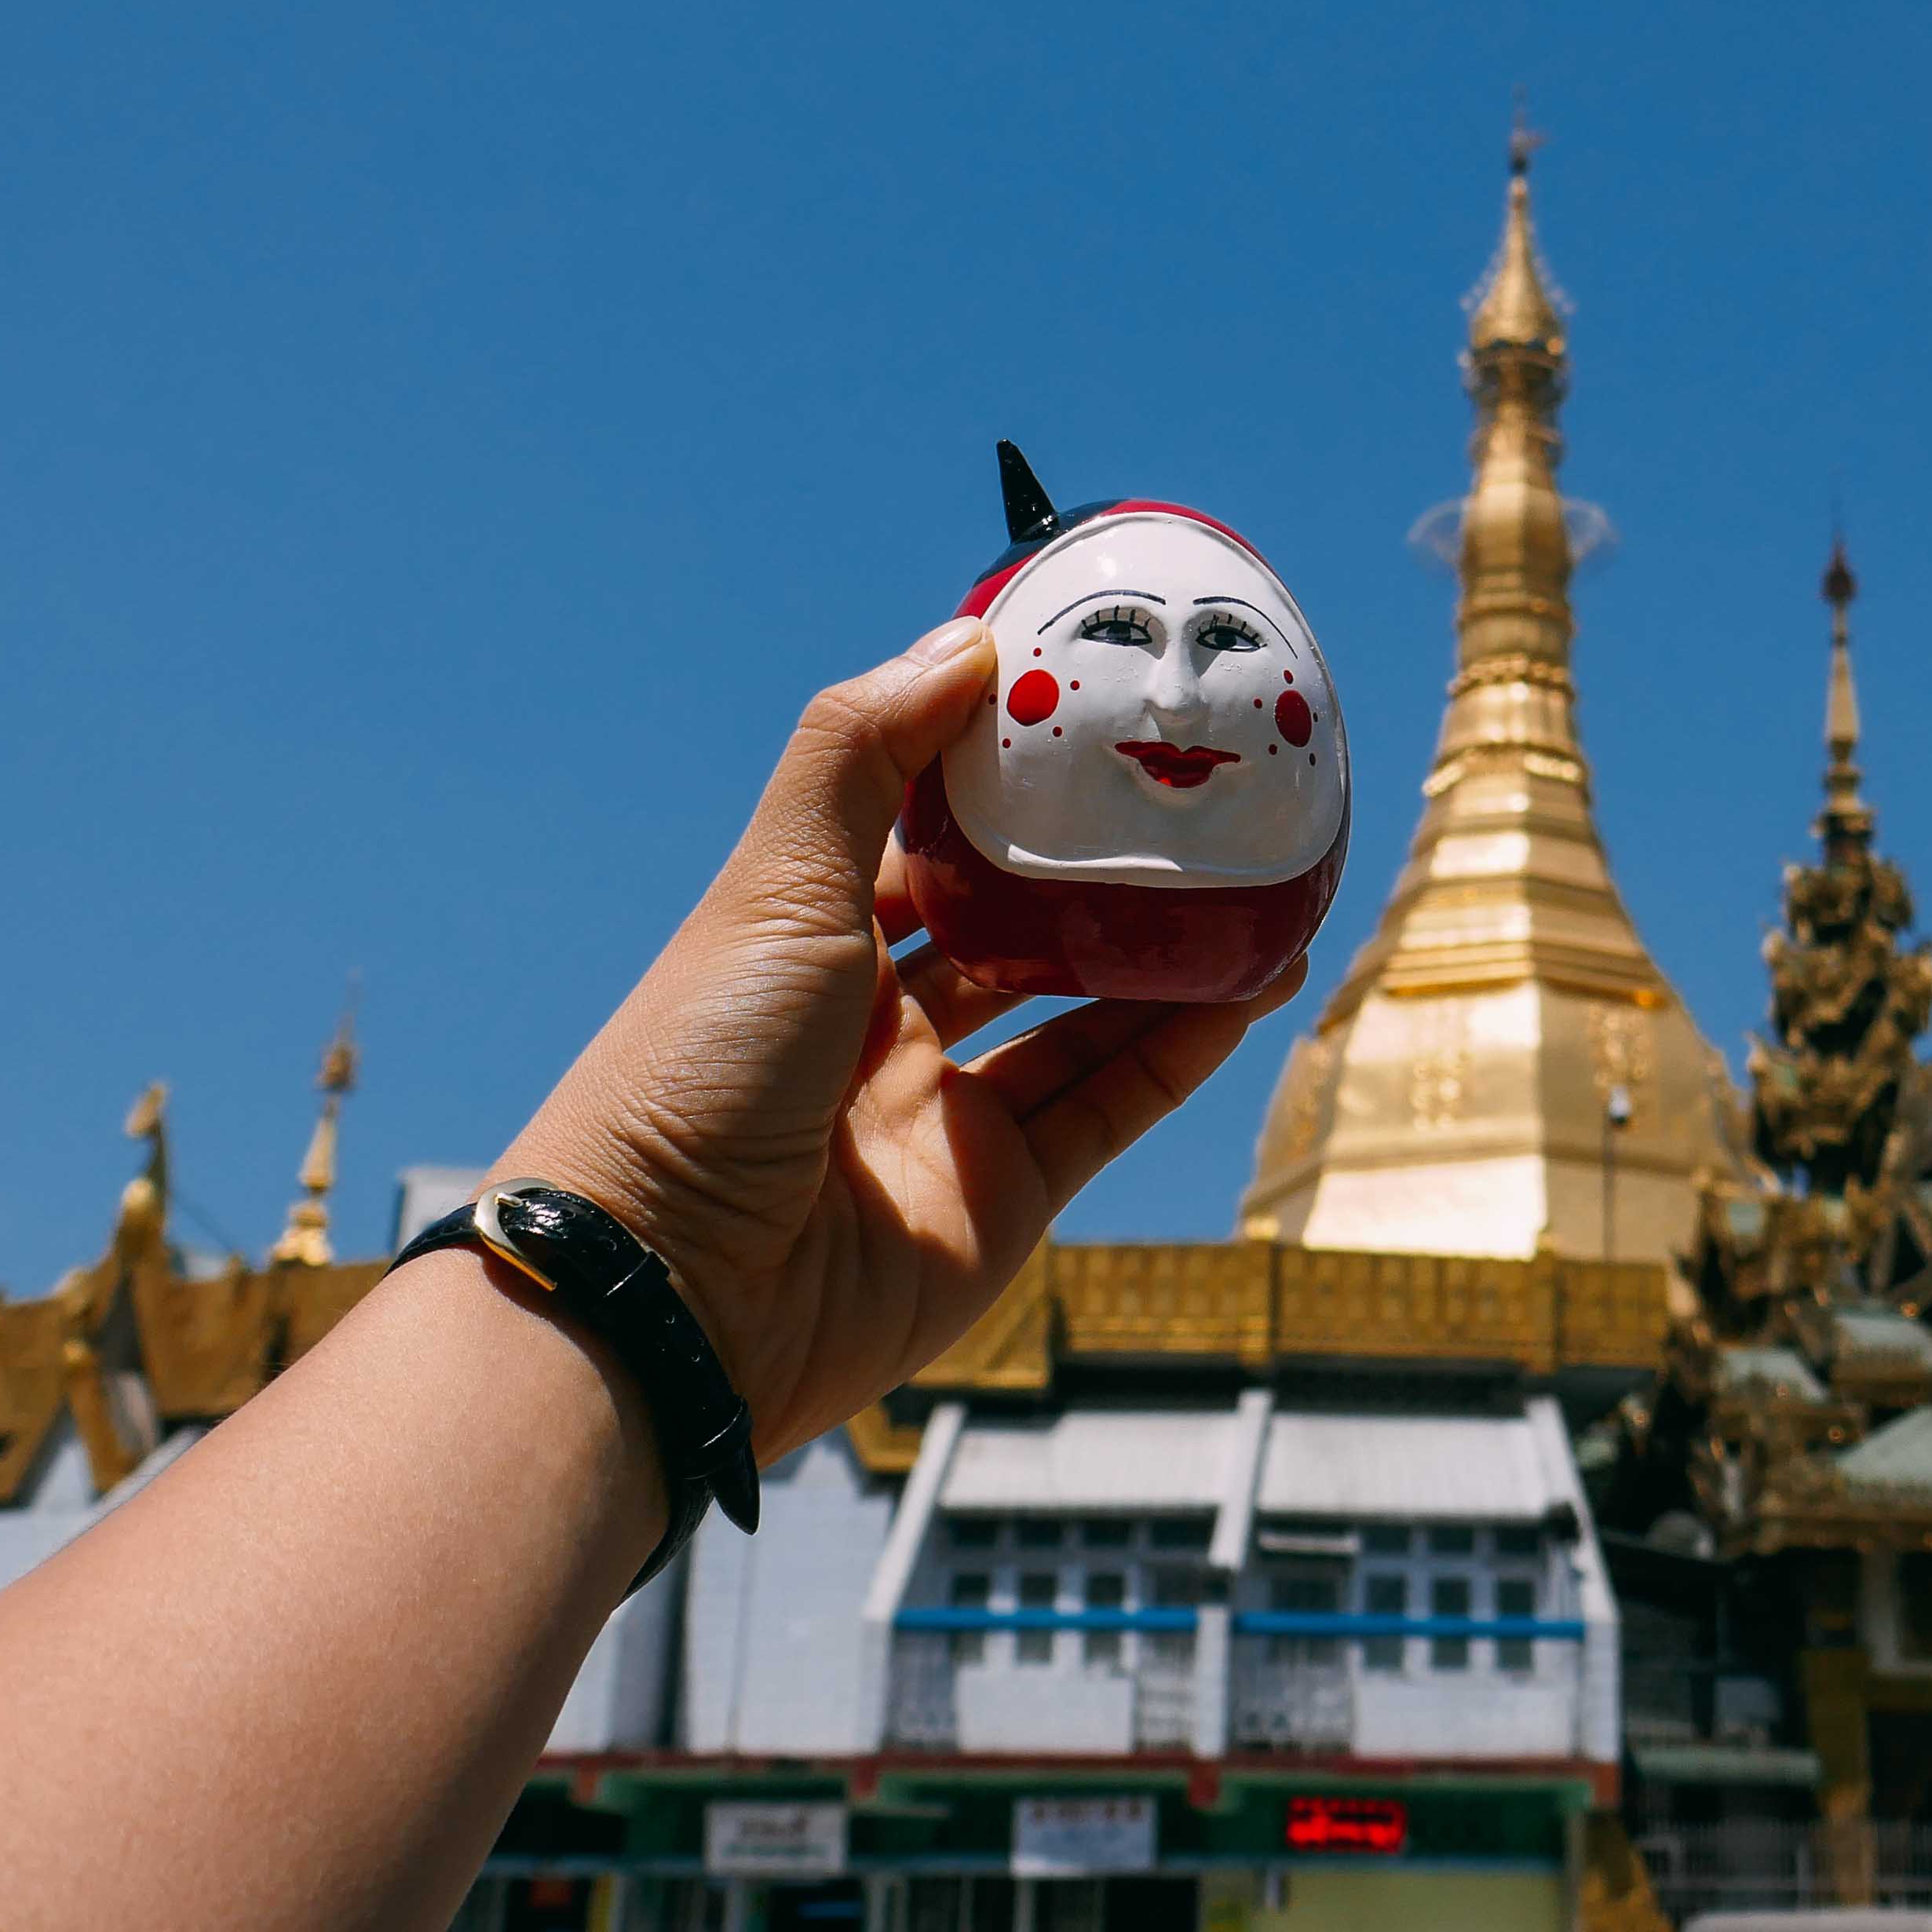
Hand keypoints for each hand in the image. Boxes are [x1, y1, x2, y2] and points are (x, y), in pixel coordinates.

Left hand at [494, 619, 1302, 1451]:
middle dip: (1103, 876)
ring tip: (1262, 889)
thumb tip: (968, 639)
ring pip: (1083, 1022)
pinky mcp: (999, 1204)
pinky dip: (1180, 1054)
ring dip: (1170, 961)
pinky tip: (1247, 990)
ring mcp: (943, 1120)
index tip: (1087, 719)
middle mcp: (879, 1030)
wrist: (669, 1292)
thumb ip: (866, 755)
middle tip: (1201, 806)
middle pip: (1018, 933)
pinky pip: (1109, 1111)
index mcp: (809, 945)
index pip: (923, 843)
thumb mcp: (776, 884)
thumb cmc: (696, 1068)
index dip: (999, 783)